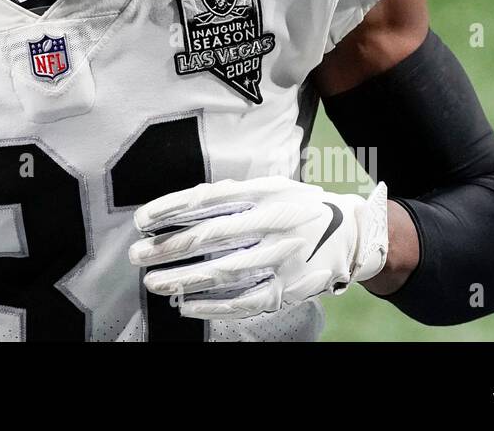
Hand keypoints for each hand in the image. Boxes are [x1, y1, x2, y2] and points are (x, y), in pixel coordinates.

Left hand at [128, 175, 388, 319]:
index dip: (171, 210)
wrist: (356, 235)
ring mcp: (284, 258)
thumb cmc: (301, 206)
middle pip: (211, 238)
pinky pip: (246, 301)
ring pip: (224, 272)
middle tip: (137, 256)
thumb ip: (233, 194)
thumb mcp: (272, 187)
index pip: (208, 200)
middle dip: (169, 248)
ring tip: (153, 281)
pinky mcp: (291, 289)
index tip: (141, 221)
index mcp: (266, 193)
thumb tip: (183, 203)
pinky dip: (214, 306)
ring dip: (184, 279)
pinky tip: (187, 306)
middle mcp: (275, 223)